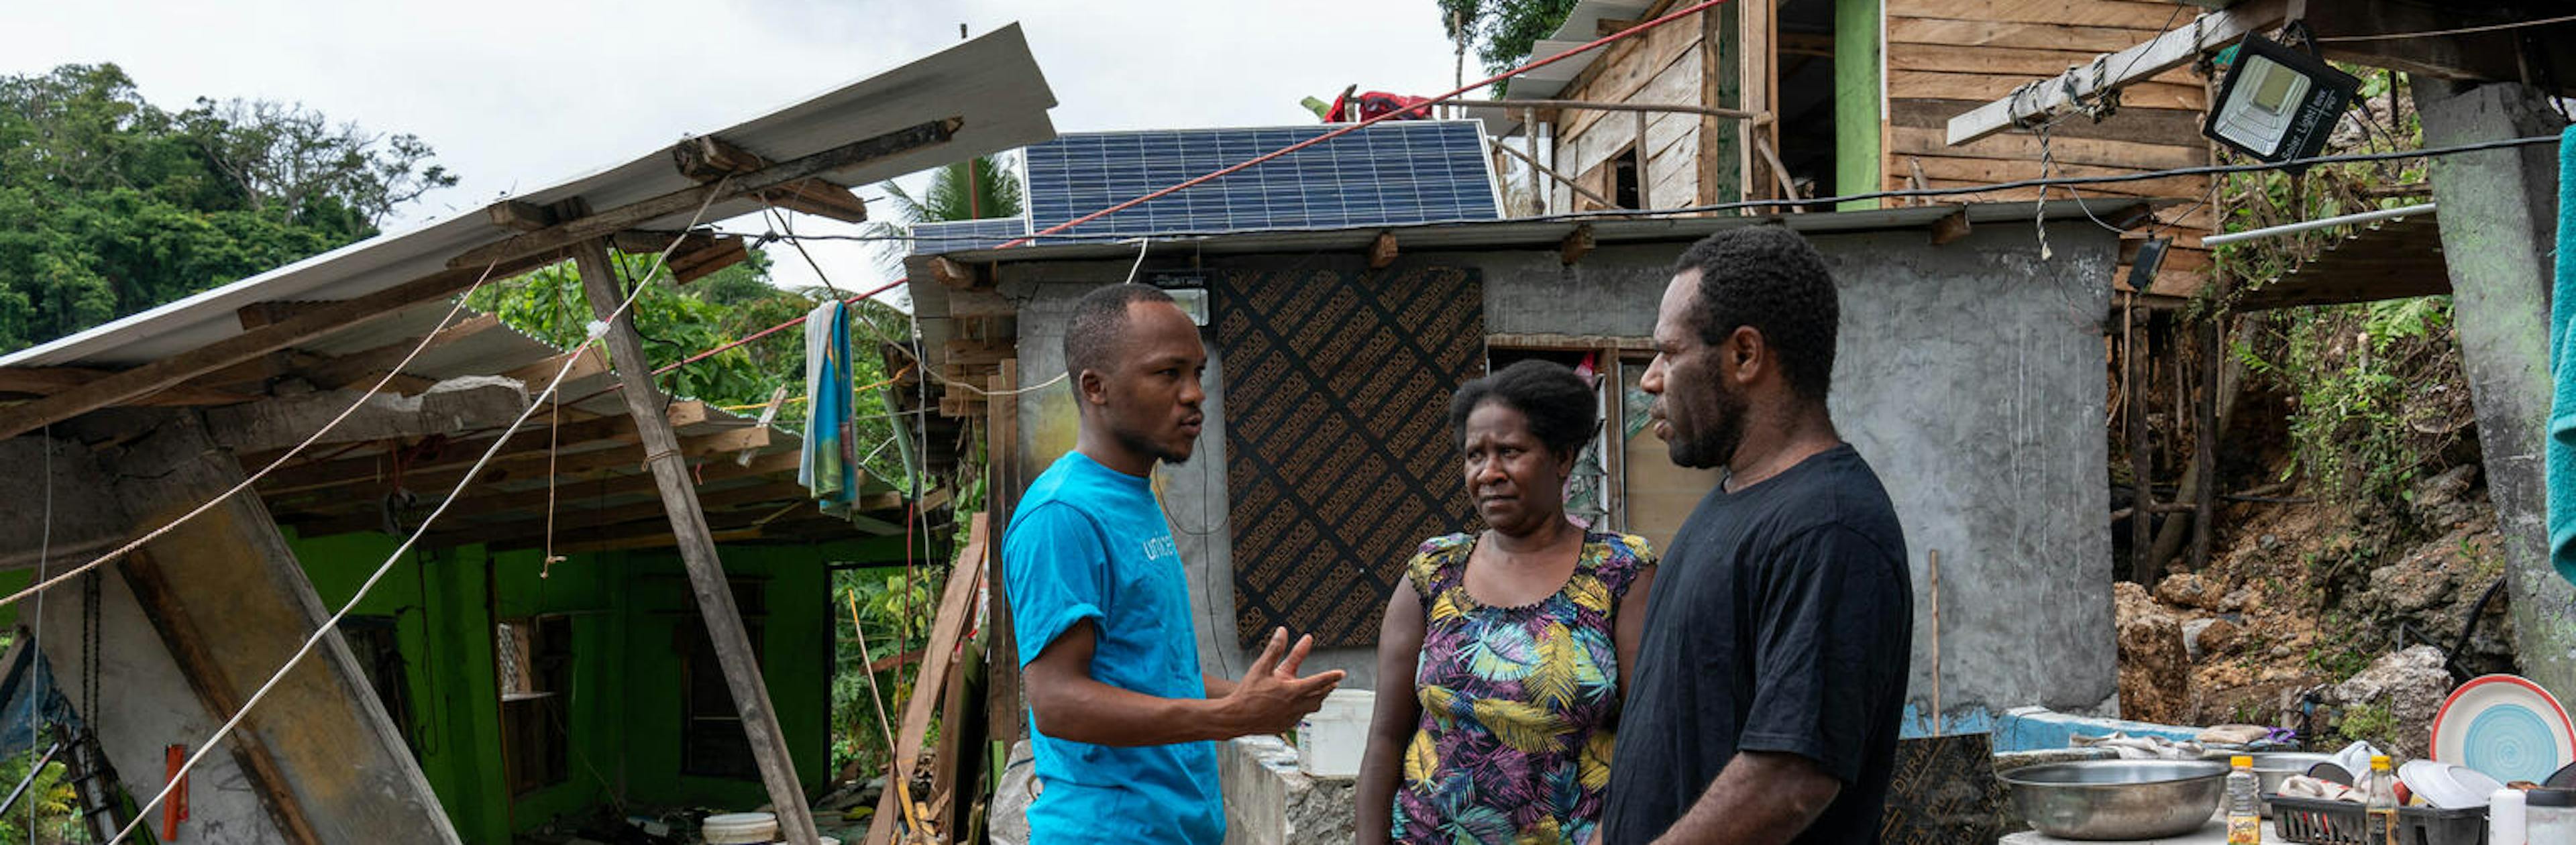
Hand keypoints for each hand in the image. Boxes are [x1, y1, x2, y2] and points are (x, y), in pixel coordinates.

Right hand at [1217, 627, 1344, 735]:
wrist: (1235, 718)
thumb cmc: (1247, 693)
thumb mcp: (1261, 667)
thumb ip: (1275, 649)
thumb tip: (1283, 632)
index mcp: (1292, 690)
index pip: (1319, 681)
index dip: (1331, 676)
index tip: (1341, 673)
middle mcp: (1295, 705)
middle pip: (1320, 696)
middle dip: (1327, 687)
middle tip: (1333, 682)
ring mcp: (1291, 718)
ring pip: (1312, 708)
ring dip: (1317, 698)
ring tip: (1319, 693)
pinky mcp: (1285, 726)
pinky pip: (1301, 716)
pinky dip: (1304, 709)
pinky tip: (1298, 705)